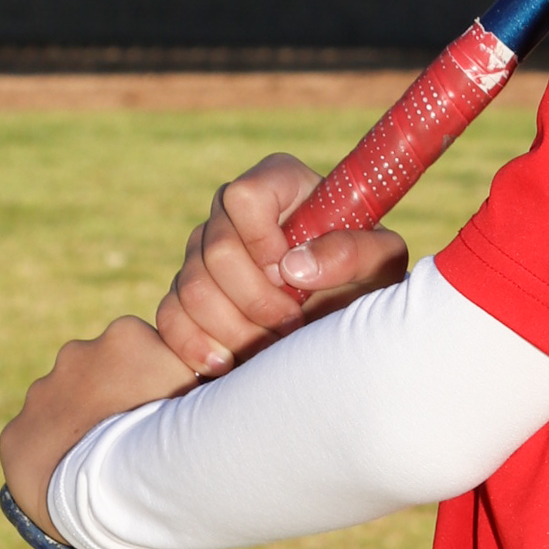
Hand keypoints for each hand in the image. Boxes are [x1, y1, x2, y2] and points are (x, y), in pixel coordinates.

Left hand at [0, 316, 198, 539]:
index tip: (165, 409)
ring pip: (66, 406)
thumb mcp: (209, 395)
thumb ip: (205, 374)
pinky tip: (77, 477)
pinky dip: (55, 456)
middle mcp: (78, 353)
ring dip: (83, 425)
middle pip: (102, 373)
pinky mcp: (16, 432)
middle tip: (138, 437)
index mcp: (128, 335)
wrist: (112, 495)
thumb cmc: (176, 442)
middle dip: (115, 398)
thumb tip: (222, 366)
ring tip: (107, 461)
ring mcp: (42, 392)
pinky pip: (38, 441)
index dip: (157, 381)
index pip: (144, 351)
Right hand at [154, 152, 408, 377]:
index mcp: (280, 184)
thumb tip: (294, 266)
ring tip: (272, 348)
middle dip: (256, 301)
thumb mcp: (379, 263)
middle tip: (293, 325)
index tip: (290, 276)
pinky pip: (169, 316)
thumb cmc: (367, 280)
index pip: (244, 196)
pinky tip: (229, 364)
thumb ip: (353, 253)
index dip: (262, 240)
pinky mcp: (186, 293)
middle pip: (215, 250)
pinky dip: (195, 346)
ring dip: (234, 330)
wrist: (344, 320)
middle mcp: (233, 212)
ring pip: (190, 288)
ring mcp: (203, 252)